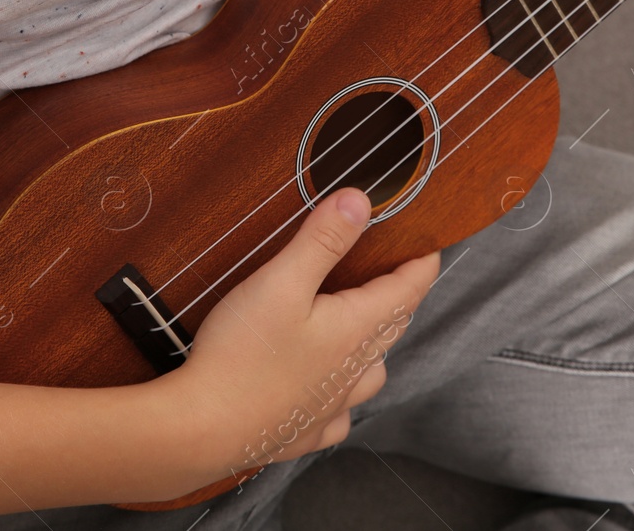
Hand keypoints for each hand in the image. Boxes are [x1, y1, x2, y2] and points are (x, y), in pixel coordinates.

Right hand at [160, 187, 439, 490]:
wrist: (204, 431)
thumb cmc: (241, 356)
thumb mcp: (281, 283)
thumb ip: (322, 241)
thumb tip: (361, 201)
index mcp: (356, 329)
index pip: (408, 289)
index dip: (422, 261)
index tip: (430, 242)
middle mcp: (354, 370)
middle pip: (393, 325)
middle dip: (398, 295)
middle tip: (395, 271)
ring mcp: (331, 405)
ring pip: (372, 372)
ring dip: (375, 345)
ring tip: (360, 327)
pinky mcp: (305, 431)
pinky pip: (340, 413)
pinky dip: (342, 396)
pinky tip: (326, 389)